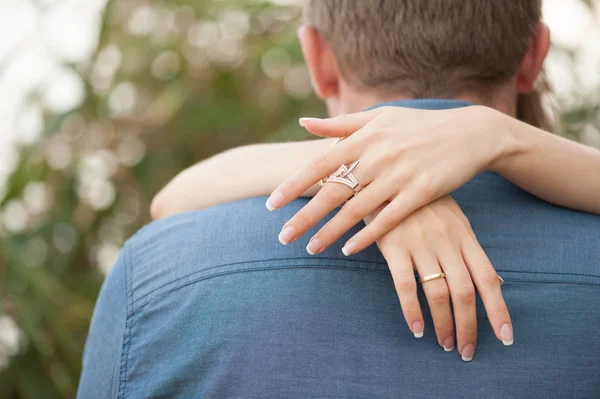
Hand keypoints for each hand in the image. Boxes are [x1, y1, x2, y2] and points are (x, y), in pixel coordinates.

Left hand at [267, 105, 511, 255]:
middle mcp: (379, 155)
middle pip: (333, 192)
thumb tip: (304, 122)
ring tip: (310, 248)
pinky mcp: (422, 192)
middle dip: (305, 216)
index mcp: (365, 136)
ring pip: (357, 210)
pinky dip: (367, 236)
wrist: (469, 133)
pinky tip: (349, 250)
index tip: (272, 204)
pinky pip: (388, 219)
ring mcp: (401, 174)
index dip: (294, 185)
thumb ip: (340, 125)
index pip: (320, 164)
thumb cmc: (417, 125)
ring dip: (330, 232)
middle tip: (282, 237)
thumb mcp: (380, 117)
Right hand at [371, 196, 511, 360]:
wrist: (385, 174)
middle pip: (465, 292)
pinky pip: (405, 285)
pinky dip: (412, 311)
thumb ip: (471, 250)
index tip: (505, 337)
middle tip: (467, 351)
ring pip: (438, 293)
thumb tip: (496, 281)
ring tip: (445, 344)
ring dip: (443, 324)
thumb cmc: (421, 200)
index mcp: (464, 236)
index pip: (488, 278)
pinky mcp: (393, 246)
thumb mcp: (453, 218)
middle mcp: (446, 242)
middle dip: (469, 327)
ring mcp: (420, 244)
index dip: (498, 310)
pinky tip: (416, 328)